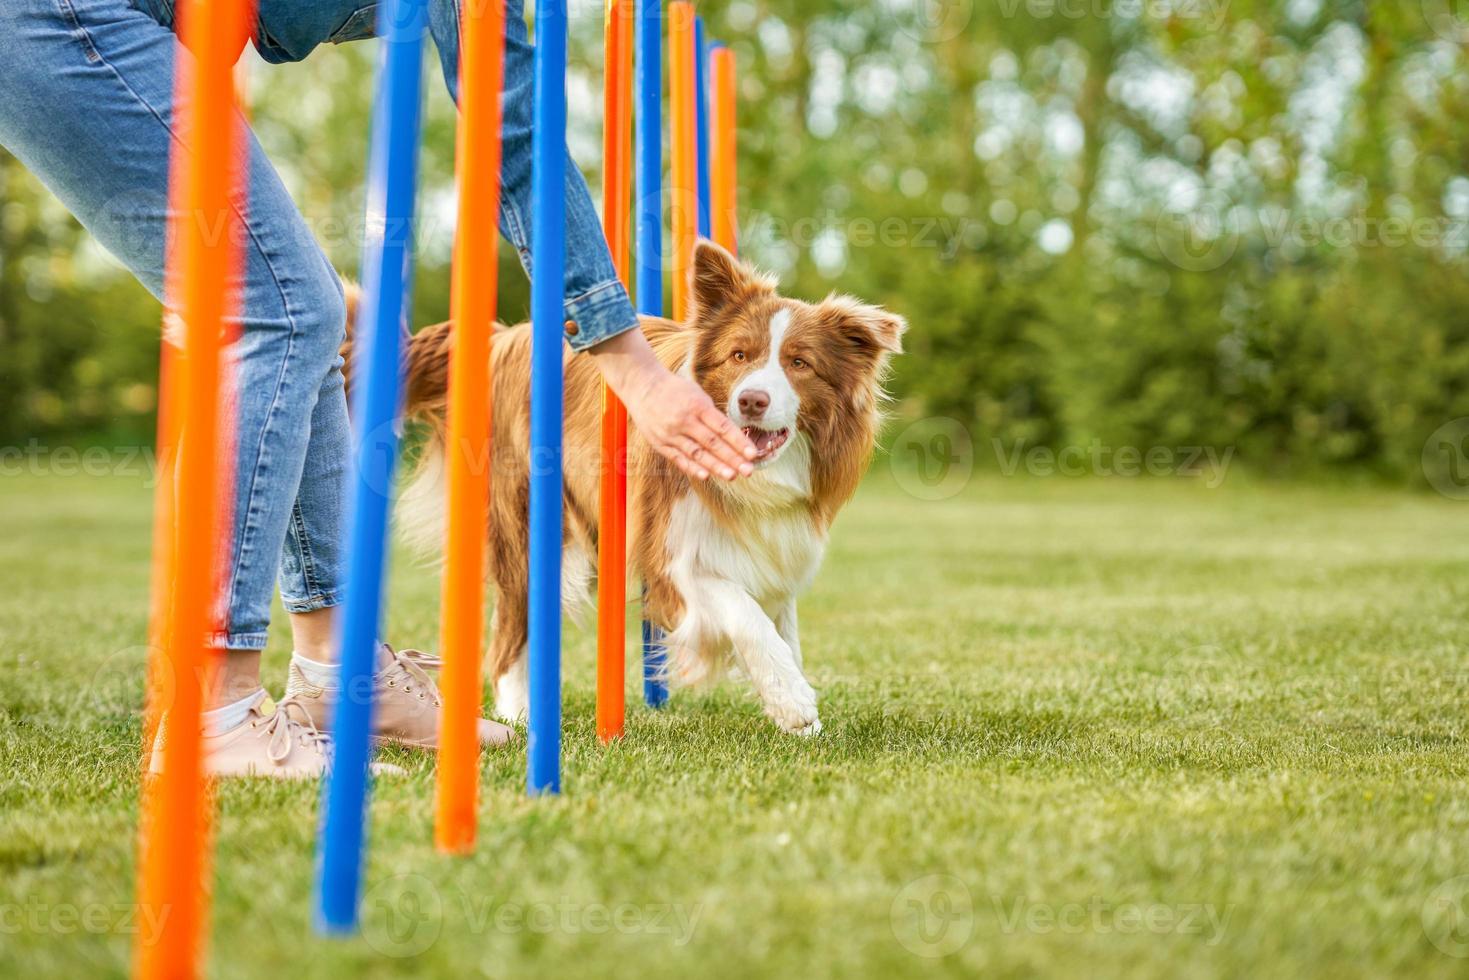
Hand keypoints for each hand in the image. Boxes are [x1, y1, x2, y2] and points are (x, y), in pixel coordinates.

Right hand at [589, 328, 756, 480]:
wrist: (642, 386)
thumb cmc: (675, 390)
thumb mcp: (697, 394)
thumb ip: (712, 414)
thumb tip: (731, 435)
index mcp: (697, 405)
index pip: (722, 427)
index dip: (738, 442)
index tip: (752, 454)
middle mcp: (685, 420)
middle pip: (712, 443)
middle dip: (732, 458)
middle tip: (748, 471)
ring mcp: (671, 433)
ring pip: (697, 453)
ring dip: (715, 466)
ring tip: (732, 476)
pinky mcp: (660, 443)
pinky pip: (678, 458)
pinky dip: (692, 468)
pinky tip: (706, 476)